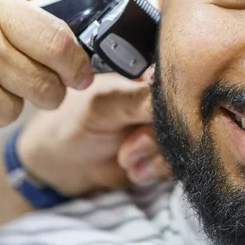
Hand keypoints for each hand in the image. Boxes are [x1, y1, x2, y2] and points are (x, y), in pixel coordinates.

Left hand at [17, 72, 171, 195]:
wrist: (60, 167)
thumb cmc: (72, 124)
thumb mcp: (103, 106)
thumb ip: (140, 99)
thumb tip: (178, 95)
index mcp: (147, 74)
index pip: (179, 81)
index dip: (170, 104)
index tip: (146, 121)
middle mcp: (161, 98)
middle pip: (184, 114)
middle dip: (156, 138)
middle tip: (128, 148)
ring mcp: (165, 126)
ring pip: (183, 140)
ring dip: (155, 157)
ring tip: (125, 158)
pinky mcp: (167, 152)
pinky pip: (179, 161)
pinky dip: (157, 169)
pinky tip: (135, 170)